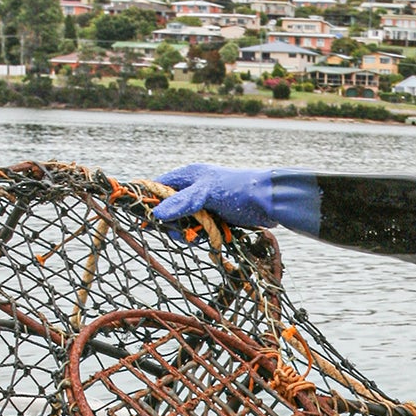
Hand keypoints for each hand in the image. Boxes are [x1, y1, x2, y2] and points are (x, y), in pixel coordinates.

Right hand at [153, 165, 318, 232]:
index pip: (158, 187)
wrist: (269, 202)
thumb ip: (182, 202)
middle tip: (184, 234)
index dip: (150, 202)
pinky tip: (211, 238)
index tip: (146, 220)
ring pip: (185, 223)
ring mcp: (204, 204)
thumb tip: (157, 213)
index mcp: (188, 176)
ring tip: (201, 236)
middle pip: (170, 210)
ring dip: (190, 233)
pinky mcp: (215, 218)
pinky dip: (203, 236)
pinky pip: (200, 230)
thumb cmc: (238, 190)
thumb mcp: (206, 194)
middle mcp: (193, 189)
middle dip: (175, 224)